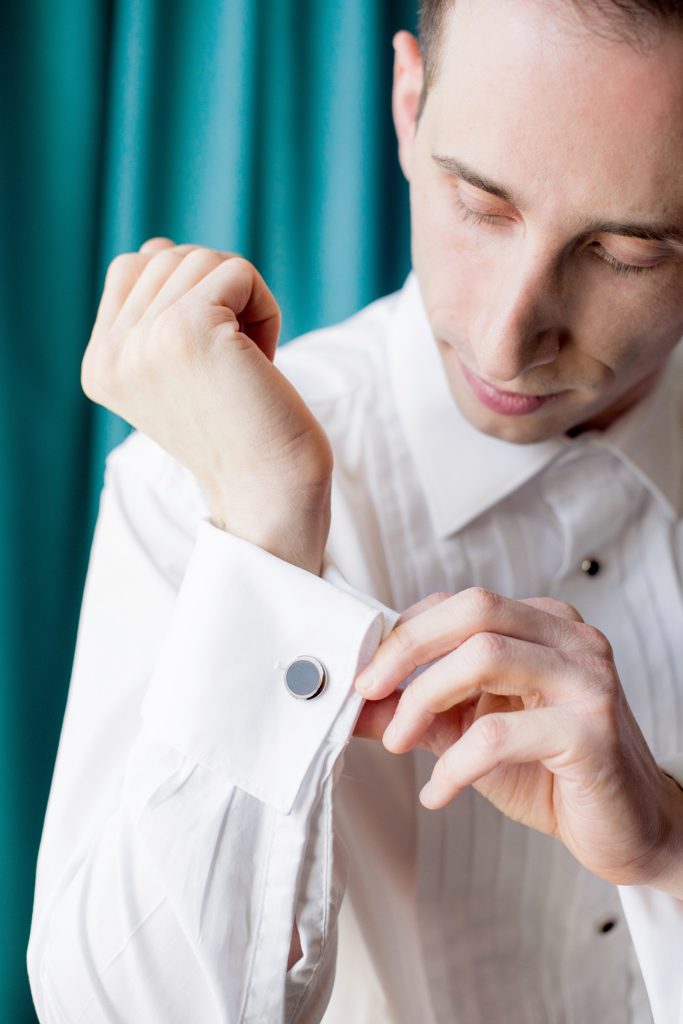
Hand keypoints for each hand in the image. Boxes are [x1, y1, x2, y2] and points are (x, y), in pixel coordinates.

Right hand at [81, 238, 332, 573]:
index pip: (133, 268)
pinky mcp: (187, 328)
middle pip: (169, 256)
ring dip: (245, 303)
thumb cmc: (242, 429)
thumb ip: (155, 309)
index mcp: (100, 365)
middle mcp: (110, 354)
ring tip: (249, 364)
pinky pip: (238, 270)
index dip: (190, 297)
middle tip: (237, 366)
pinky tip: (265, 360)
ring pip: (203, 259)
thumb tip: (158, 246)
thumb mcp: (179, 370)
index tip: (212, 361)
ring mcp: (143, 340)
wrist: (270, 490)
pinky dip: (266, 308)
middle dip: (219, 298)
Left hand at [353, 587, 682, 890]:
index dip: (405, 631)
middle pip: (475, 609)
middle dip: (408, 647)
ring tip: (400, 742)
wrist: (625, 831)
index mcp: (544, 625)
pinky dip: (454, 764)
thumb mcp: (470, 732)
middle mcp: (571, 640)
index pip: (462, 604)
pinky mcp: (591, 731)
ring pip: (485, 656)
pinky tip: (438, 792)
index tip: (367, 672)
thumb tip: (355, 705)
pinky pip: (501, 734)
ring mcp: (586, 680)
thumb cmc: (550, 775)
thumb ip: (419, 710)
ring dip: (423, 699)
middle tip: (370, 690)